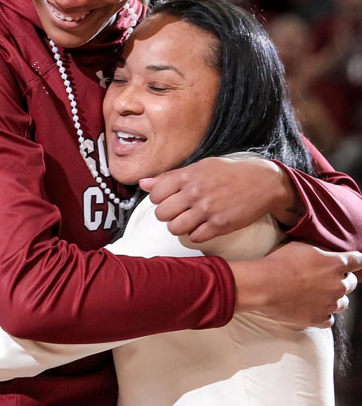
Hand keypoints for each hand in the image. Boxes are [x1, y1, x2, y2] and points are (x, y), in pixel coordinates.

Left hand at [140, 157, 300, 242]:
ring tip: (189, 221)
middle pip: (162, 214)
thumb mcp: (199, 167)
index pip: (155, 195)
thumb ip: (170, 177)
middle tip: (179, 212)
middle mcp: (195, 192)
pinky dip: (195, 235)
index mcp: (187, 176)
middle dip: (168, 215)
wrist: (262, 182)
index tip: (169, 200)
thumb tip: (143, 184)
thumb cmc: (228, 173)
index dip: (159, 200)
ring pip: (175, 228)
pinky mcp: (220, 225)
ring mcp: (207, 210)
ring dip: (179, 227)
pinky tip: (203, 226)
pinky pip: (194, 238)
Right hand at [229, 241, 361, 327]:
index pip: (358, 261)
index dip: (356, 260)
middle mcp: (338, 285)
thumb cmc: (279, 262)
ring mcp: (330, 304)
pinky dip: (324, 314)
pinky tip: (313, 308)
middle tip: (327, 278)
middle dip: (343, 279)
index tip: (354, 262)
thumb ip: (319, 252)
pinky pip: (329, 319)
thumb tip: (324, 255)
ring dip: (334, 298)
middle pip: (352, 283)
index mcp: (335, 264)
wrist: (264, 285)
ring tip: (318, 295)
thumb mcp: (299, 246)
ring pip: (343, 304)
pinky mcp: (318, 319)